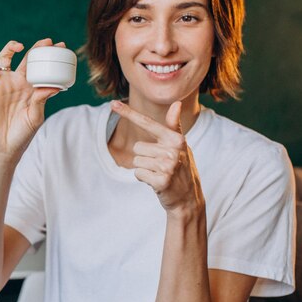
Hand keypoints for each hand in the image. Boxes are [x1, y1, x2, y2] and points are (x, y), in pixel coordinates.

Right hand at [0, 38, 64, 162]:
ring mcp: (3, 85)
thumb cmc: (22, 135)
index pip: (42, 68)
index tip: (60, 47)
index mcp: (32, 89)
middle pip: (26, 59)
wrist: (3, 148)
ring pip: (4, 58)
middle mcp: (18, 84)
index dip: (50, 57)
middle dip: (37, 48)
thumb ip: (41, 99)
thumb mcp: (36, 116)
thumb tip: (53, 85)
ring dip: (9, 48)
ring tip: (18, 47)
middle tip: (46, 42)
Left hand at [110, 100, 203, 215]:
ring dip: (144, 169)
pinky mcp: (161, 181)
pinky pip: (138, 173)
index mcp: (176, 139)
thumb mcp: (179, 146)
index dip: (129, 113)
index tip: (113, 104)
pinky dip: (144, 179)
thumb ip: (173, 125)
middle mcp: (173, 151)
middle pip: (137, 147)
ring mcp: (168, 166)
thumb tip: (176, 103)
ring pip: (136, 161)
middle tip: (160, 166)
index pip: (148, 123)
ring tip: (159, 173)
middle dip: (144, 158)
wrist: (188, 198)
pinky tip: (157, 182)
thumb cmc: (181, 168)